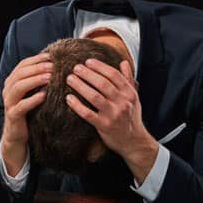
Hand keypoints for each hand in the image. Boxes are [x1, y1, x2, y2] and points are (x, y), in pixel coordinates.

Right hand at [0, 52, 52, 175]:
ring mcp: (9, 102)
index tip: (51, 56)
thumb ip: (38, 80)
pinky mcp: (13, 115)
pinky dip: (32, 100)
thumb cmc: (29, 111)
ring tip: (49, 78)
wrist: (17, 134)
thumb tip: (56, 65)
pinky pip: (21, 106)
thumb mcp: (32, 93)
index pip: (23, 65)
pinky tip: (44, 96)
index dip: (36, 59)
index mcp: (12, 81)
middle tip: (52, 66)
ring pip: (19, 87)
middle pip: (20, 74)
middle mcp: (8, 90)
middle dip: (37, 68)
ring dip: (34, 80)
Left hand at [66, 58, 158, 183]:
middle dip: (88, 74)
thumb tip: (123, 62)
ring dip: (80, 86)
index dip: (100, 67)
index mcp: (129, 93)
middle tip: (75, 68)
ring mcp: (113, 115)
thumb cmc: (131, 117)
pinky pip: (88, 114)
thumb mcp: (133, 97)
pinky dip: (77, 105)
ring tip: (70, 79)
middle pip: (103, 84)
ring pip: (94, 97)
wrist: (133, 141)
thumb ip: (127, 79)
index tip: (88, 61)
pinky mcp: (103, 126)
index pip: (114, 75)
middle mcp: (122, 103)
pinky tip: (69, 98)